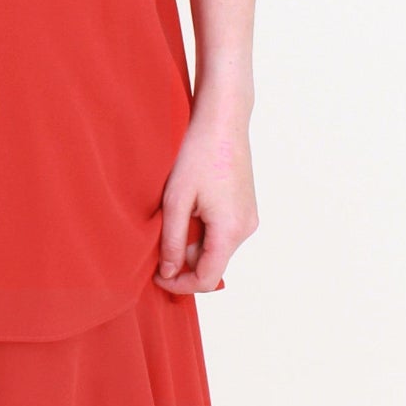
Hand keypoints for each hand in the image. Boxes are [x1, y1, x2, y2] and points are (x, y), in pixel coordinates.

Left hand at [155, 90, 258, 294]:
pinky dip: (202, 231)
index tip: (156, 276)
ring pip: (216, 249)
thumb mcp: (176, 200)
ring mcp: (249, 219)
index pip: (206, 279)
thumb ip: (172, 242)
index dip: (179, 285)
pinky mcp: (246, 209)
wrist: (223, 121)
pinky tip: (188, 208)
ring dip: (192, 244)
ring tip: (173, 217)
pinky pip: (222, 233)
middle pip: (211, 265)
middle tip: (157, 242)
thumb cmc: (198, 154)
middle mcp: (246, 229)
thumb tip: (168, 273)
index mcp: (230, 231)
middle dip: (183, 262)